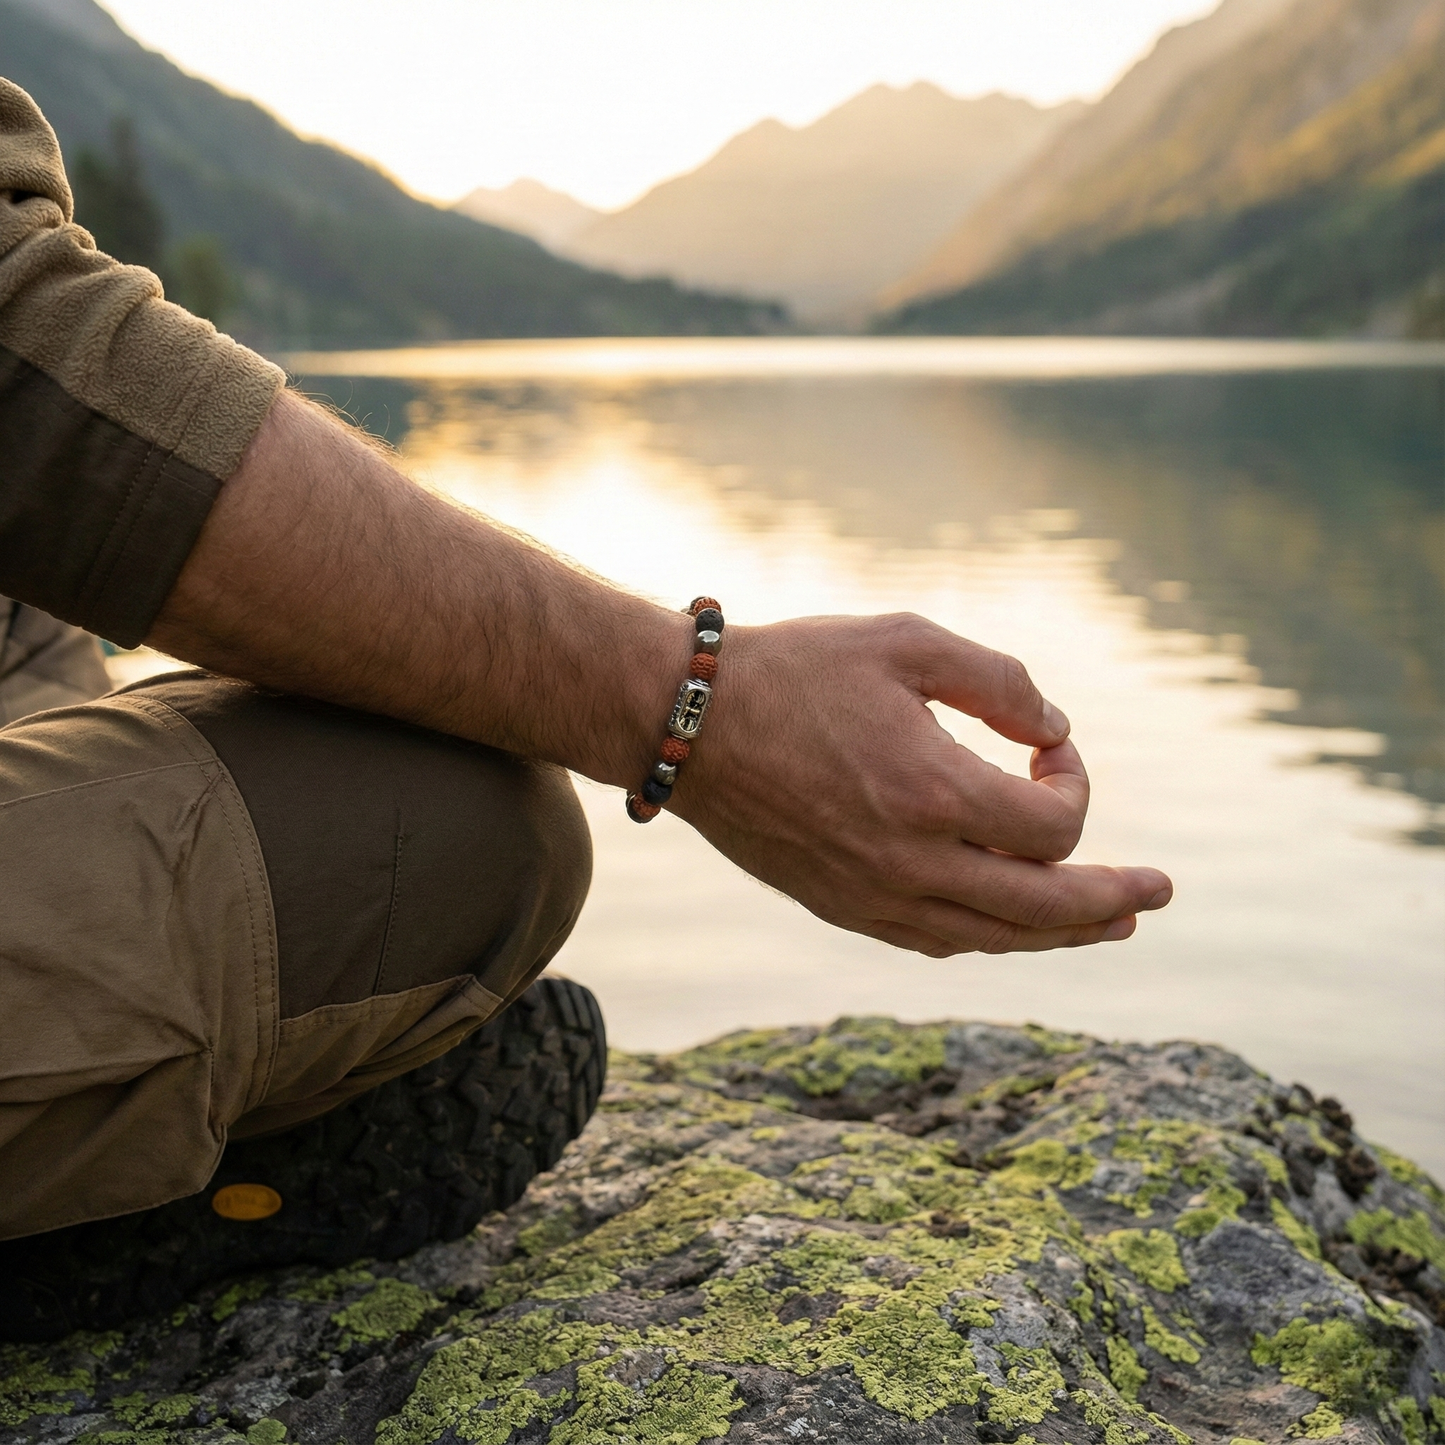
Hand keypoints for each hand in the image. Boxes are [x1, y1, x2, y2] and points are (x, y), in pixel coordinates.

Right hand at [673, 613, 1171, 956]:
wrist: (687, 723)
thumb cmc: (795, 669)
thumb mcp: (906, 640)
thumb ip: (1000, 681)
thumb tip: (1056, 735)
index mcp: (933, 792)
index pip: (1053, 826)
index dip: (1073, 784)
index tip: (1045, 750)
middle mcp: (910, 863)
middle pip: (1043, 909)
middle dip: (1111, 900)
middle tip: (1159, 894)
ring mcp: (872, 897)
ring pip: (994, 939)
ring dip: (1061, 932)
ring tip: (1110, 925)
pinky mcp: (841, 908)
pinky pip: (937, 942)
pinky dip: (990, 936)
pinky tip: (1011, 925)